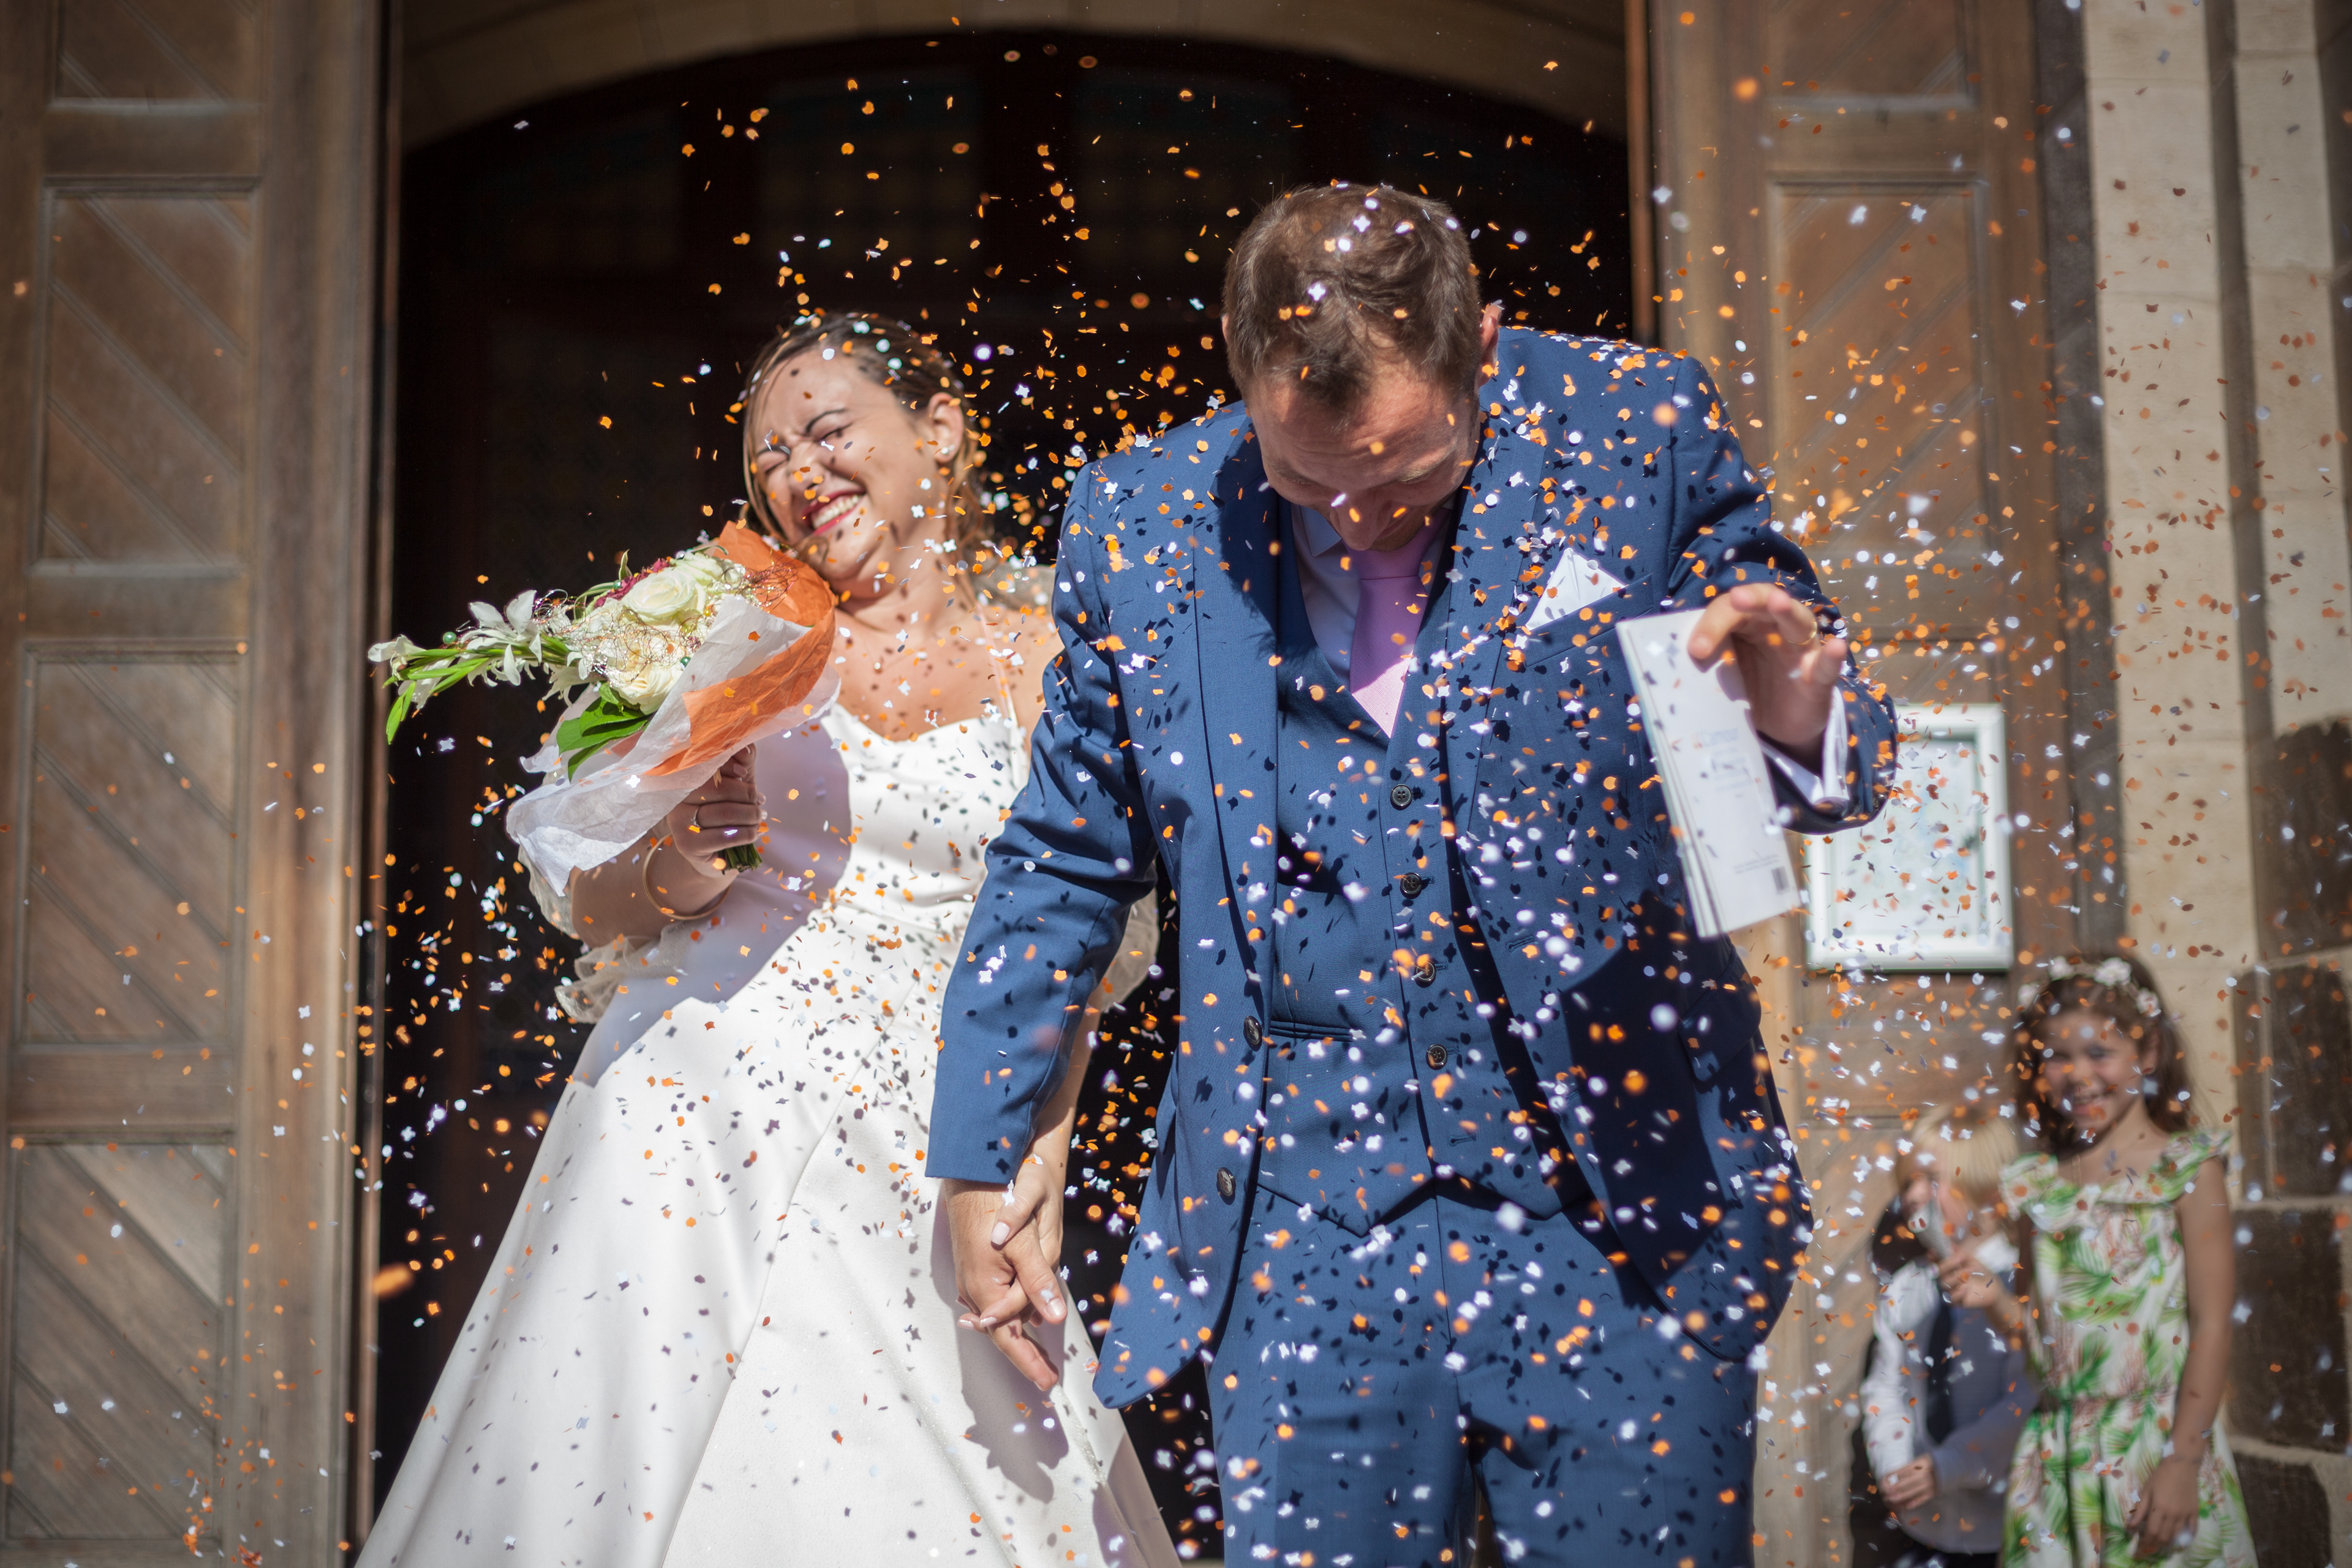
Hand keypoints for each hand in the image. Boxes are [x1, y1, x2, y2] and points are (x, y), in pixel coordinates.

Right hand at [644, 747, 760, 914]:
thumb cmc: (728, 813)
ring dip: (750, 815)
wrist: (718, 854)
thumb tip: (745, 747)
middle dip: (746, 794)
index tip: (745, 774)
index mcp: (685, 778)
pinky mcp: (687, 844)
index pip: (706, 765)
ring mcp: (678, 821)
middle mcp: (676, 797)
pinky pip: (723, 836)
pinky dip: (745, 833)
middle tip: (759, 803)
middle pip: (718, 788)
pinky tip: (753, 833)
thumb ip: (742, 762)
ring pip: (724, 812)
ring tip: (759, 817)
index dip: (729, 766)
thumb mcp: (737, 784)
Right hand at [943, 1172, 1068, 1392]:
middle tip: (1046, 1378)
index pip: (1008, 1338)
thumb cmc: (995, 1207)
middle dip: (1025, 1355)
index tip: (1047, 1384)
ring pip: (998, 1315)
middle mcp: (974, 1290)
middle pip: (1001, 1332)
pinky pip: (995, 1299)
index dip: (1029, 1362)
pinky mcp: (975, 1267)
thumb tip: (1053, 1319)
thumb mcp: (1024, 1245)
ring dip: (1018, 1335)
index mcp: (985, 1290)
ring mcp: (972, 1279)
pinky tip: (1024, 1317)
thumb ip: (1039, 1282)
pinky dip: (1011, 1313)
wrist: (969, 1177)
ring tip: (1039, 1355)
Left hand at [1685, 582, 1846, 754]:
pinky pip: (1827, 666)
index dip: (1712, 624)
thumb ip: (1701, 666)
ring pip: (1798, 623)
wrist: (1777, 728)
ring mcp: (1800, 653)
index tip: (1694, 649)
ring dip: (1788, 611)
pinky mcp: (1817, 680)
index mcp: (1748, 626)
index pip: (1730, 610)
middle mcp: (1776, 631)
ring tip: (1778, 602)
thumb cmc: (1746, 690)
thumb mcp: (1720, 676)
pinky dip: (1832, 656)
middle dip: (1750, 600)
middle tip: (1736, 600)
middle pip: (1765, 604)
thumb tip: (1660, 670)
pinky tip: (1836, 646)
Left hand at [1880, 1453, 1937, 1512]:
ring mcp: (1931, 1483)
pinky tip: (1907, 1506)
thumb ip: (1907, 1468)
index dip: (1893, 1476)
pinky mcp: (1934, 1491)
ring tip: (1891, 1499)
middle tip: (1885, 1492)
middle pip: (1908, 1481)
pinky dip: (1915, 1502)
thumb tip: (1890, 1476)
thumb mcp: (1919, 1461)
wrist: (1949, 1468)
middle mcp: (1926, 1473)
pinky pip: (1924, 1498)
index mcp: (1921, 1463)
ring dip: (1902, 1496)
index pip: (1904, 1470)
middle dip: (1895, 1487)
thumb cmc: (1928, 1464)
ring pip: (1914, 1490)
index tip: (1884, 1481)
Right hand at [1937, 1237, 2005, 1310]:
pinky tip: (1967, 1287)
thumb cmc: (1980, 1271)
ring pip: (1944, 1283)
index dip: (1932, 1257)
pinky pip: (1951, 1297)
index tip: (1934, 1253)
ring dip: (1957, 1276)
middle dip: (1947, 1264)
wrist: (1992, 1288)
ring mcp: (1950, 1289)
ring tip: (1970, 1271)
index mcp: (1947, 1267)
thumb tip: (1948, 1243)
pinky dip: (1959, 1292)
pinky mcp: (1956, 1301)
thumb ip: (1958, 1251)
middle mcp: (1945, 1278)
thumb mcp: (1970, 1258)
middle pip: (1937, 1271)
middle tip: (1960, 1258)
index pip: (1934, 1262)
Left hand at [2128, 1452, 2201, 1557]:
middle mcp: (2174, 1515)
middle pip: (2163, 1537)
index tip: (2137, 1551)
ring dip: (2166, 1545)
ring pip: (2176, 1536)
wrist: (2181, 1465)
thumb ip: (2140, 1511)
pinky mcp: (2195, 1512)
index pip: (2151, 1533)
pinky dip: (2187, 1538)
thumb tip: (2131, 1527)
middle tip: (2145, 1552)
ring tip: (2158, 1549)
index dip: (2144, 1544)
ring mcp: (2186, 1515)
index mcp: (2160, 1509)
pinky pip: (2192, 1529)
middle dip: (2153, 1547)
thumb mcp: (2146, 1491)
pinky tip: (2181, 1544)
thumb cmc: (2160, 1476)